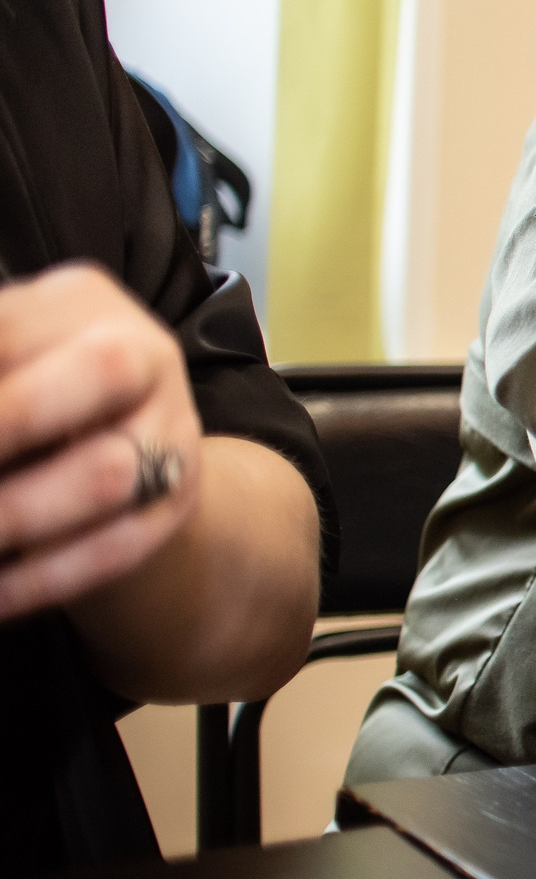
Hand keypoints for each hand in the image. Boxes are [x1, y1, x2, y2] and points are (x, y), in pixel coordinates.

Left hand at [0, 264, 204, 622]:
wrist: (115, 432)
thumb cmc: (27, 385)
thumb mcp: (9, 357)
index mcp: (81, 300)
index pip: (12, 328)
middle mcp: (145, 355)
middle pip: (102, 372)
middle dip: (13, 420)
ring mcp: (173, 430)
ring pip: (110, 474)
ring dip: (17, 515)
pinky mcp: (176, 499)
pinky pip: (118, 547)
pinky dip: (41, 578)